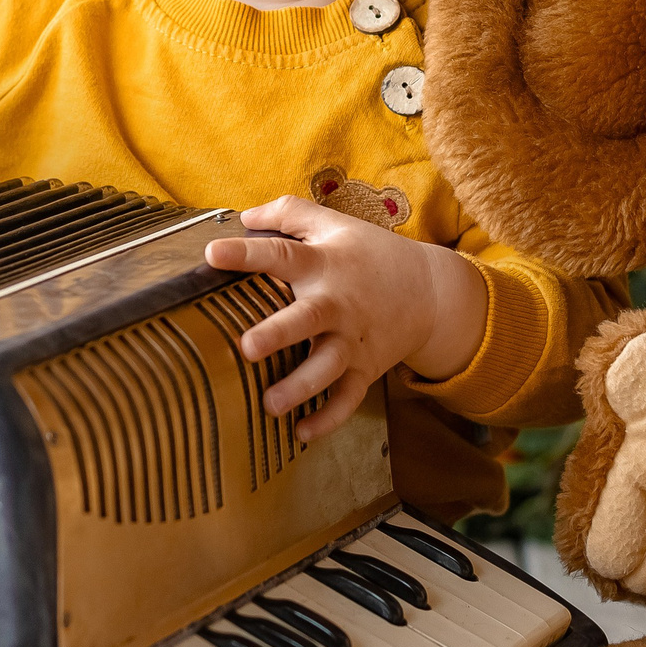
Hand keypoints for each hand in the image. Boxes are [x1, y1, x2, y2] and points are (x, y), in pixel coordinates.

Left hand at [203, 195, 487, 441]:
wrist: (432, 292)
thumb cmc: (372, 255)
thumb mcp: (334, 224)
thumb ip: (289, 213)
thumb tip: (244, 215)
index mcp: (323, 264)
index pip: (282, 255)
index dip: (247, 254)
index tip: (213, 254)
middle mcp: (336, 304)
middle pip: (307, 319)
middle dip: (278, 333)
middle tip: (248, 347)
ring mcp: (352, 340)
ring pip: (327, 367)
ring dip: (301, 387)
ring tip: (270, 404)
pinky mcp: (365, 369)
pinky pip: (347, 399)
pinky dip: (328, 418)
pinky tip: (302, 433)